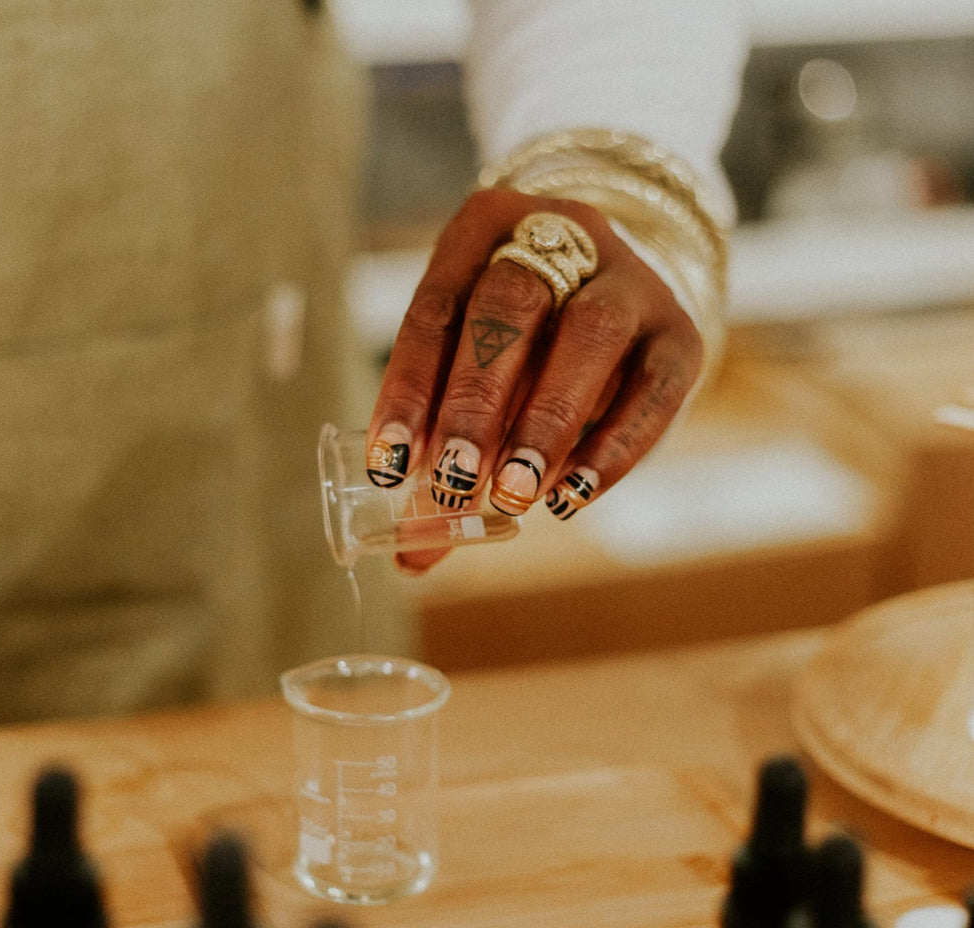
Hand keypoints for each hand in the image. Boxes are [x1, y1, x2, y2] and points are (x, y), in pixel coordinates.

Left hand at [366, 187, 703, 572]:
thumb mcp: (471, 373)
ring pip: (588, 334)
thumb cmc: (522, 347)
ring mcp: (630, 278)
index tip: (389, 464)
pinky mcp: (680, 330)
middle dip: (474, 400)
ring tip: (512, 494)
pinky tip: (570, 496)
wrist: (620, 305)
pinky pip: (652, 388)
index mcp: (485, 228)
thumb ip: (439, 451)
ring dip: (545, 421)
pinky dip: (611, 447)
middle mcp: (562, 233)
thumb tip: (409, 556)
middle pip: (510, 305)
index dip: (409, 387)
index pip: (437, 307)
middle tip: (451, 480)